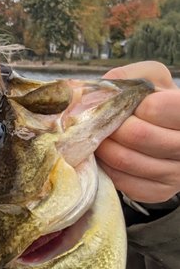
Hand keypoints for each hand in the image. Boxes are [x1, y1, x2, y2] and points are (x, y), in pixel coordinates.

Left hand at [95, 61, 179, 202]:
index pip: (156, 108)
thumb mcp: (150, 79)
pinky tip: (107, 155)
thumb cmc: (158, 101)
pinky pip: (124, 182)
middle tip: (98, 121)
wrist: (170, 132)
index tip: (120, 104)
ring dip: (103, 147)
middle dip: (111, 126)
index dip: (131, 104)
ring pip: (126, 161)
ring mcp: (176, 173)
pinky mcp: (160, 191)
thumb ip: (127, 77)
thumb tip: (96, 92)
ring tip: (98, 136)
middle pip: (138, 135)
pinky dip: (107, 167)